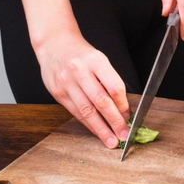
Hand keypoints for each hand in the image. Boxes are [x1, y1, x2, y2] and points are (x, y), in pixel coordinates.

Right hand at [34, 30, 131, 147]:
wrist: (54, 44)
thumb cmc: (81, 54)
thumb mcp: (99, 59)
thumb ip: (109, 81)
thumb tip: (122, 108)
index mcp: (95, 60)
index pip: (114, 87)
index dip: (123, 105)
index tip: (128, 116)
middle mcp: (79, 71)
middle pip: (101, 101)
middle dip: (114, 121)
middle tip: (124, 134)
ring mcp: (66, 82)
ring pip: (87, 111)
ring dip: (101, 128)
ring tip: (111, 140)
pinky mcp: (57, 93)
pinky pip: (75, 112)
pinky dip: (88, 124)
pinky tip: (97, 131)